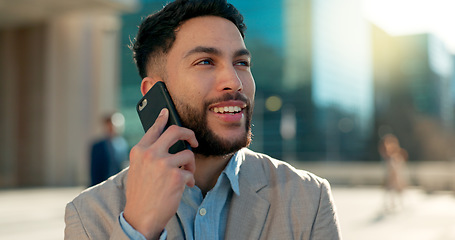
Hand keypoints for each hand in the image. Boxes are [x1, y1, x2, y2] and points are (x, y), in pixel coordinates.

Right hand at [123, 108, 197, 238]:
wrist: (141, 217)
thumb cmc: (140, 195)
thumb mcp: (138, 170)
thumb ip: (148, 155)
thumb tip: (164, 144)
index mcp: (139, 151)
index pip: (153, 129)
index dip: (162, 119)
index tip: (167, 112)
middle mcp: (150, 154)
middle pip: (176, 131)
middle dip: (189, 134)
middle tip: (194, 141)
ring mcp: (163, 164)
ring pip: (188, 154)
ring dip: (190, 166)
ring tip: (185, 176)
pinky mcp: (176, 176)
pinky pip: (190, 173)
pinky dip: (189, 181)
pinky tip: (182, 188)